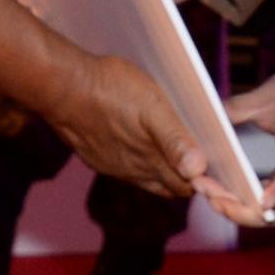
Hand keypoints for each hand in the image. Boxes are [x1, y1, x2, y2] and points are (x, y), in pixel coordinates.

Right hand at [50, 51, 207, 201]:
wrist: (61, 88)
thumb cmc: (109, 91)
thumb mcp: (152, 108)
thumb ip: (175, 140)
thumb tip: (198, 170)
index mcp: (151, 161)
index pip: (185, 186)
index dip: (202, 180)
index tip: (214, 168)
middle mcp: (133, 171)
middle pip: (168, 186)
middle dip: (185, 178)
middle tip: (198, 158)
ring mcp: (113, 166)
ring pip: (146, 179)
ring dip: (161, 170)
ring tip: (171, 150)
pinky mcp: (96, 157)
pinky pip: (124, 168)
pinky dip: (137, 161)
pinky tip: (135, 142)